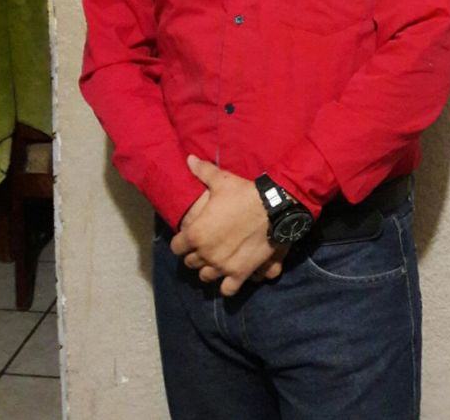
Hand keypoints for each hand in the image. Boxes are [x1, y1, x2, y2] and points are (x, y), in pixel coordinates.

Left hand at [170, 156, 287, 295]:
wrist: (273, 207)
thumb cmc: (243, 193)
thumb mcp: (221, 180)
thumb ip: (202, 172)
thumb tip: (189, 159)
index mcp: (195, 233)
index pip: (177, 246)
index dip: (182, 241)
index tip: (189, 237)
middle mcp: (205, 253)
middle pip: (191, 263)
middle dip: (196, 255)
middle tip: (205, 246)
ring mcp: (222, 266)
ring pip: (206, 277)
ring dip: (209, 270)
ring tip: (216, 261)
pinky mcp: (240, 273)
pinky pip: (228, 290)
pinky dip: (227, 286)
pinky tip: (231, 276)